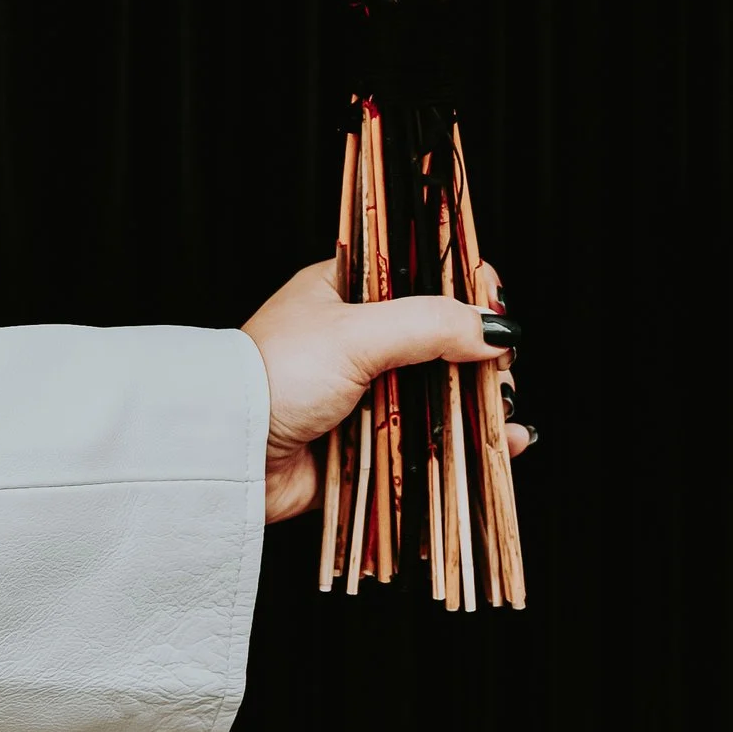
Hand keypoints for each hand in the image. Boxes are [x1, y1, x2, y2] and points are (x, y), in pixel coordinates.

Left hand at [243, 258, 532, 521]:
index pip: (420, 278)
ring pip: (439, 395)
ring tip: (506, 416)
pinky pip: (428, 444)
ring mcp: (364, 395)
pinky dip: (466, 446)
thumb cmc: (276, 375)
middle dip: (480, 358)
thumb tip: (496, 329)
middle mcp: (357, 341)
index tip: (496, 309)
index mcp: (347, 293)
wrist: (226, 454)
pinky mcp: (367, 446)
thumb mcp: (355, 334)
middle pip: (440, 342)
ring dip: (480, 405)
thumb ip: (429, 324)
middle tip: (503, 372)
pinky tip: (503, 447)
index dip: (463, 291)